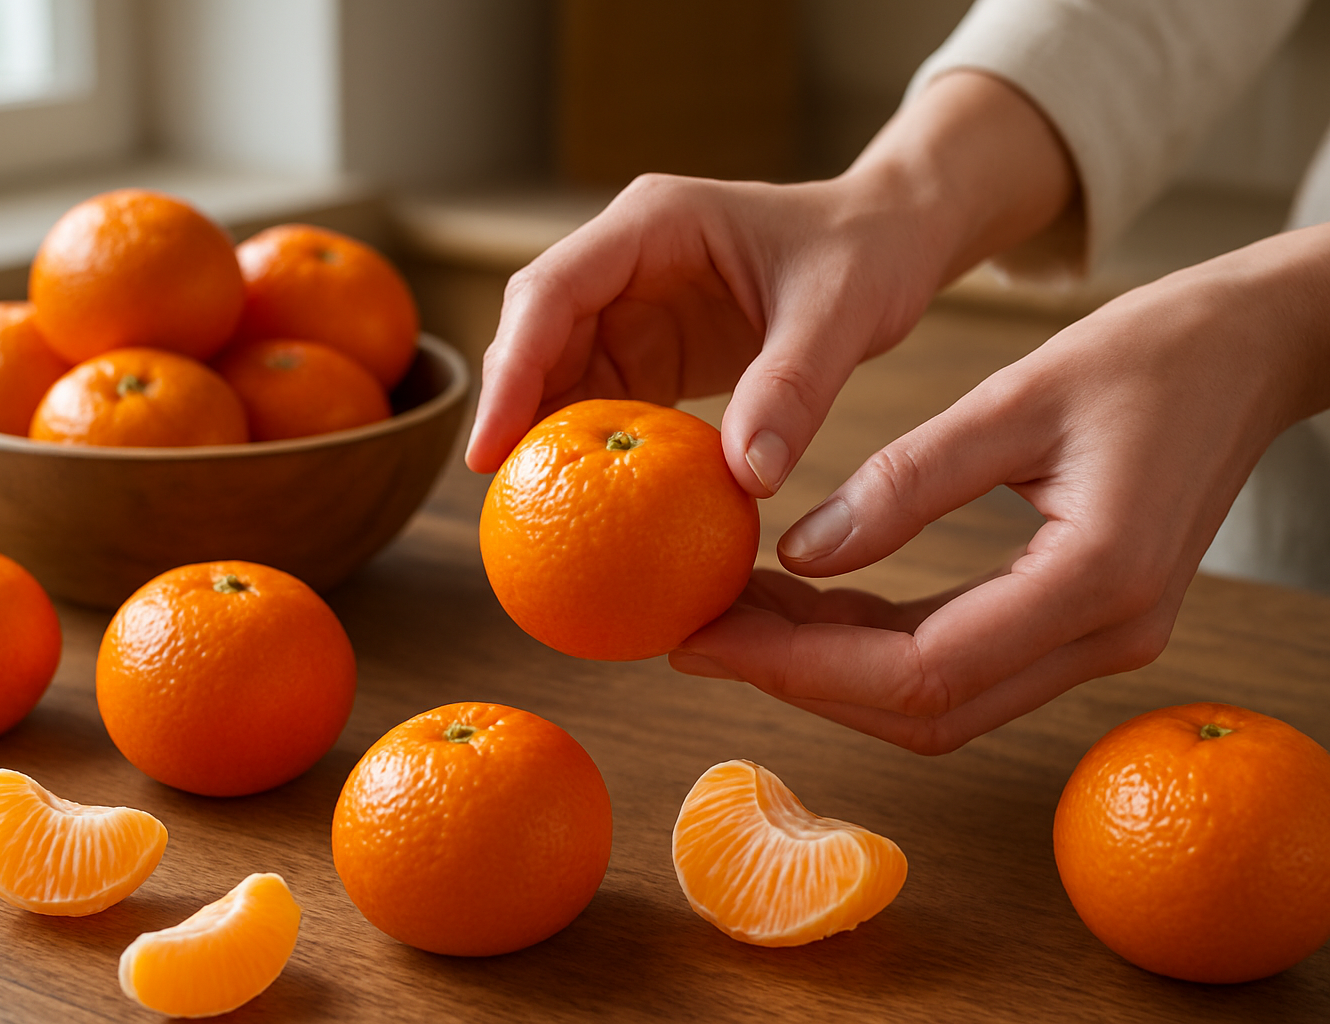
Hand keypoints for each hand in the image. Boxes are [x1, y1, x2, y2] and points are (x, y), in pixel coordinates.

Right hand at [465, 71, 1076, 496]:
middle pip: (536, 334)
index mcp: (651, 224)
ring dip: (547, 438)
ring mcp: (633, 305)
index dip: (511, 368)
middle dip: (513, 412)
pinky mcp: (651, 348)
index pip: (550, 291)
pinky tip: (595, 509)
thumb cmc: (867, 252)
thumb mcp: (839, 312)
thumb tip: (749, 481)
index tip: (491, 448)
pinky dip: (595, 452)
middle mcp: (626, 260)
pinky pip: (604, 402)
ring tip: (534, 516)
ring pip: (559, 373)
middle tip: (503, 500)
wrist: (891, 239)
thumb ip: (793, 387)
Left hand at [671, 226, 1329, 752]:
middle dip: (800, 681)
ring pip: (940, 703)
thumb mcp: (1015, 394)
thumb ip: (906, 480)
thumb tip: (798, 555)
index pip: (921, 670)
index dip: (801, 666)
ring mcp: (1101, 642)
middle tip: (699, 633)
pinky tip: (809, 606)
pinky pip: (963, 665)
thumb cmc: (1151, 353)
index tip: (707, 633)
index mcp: (1097, 579)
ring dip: (832, 672)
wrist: (1253, 352)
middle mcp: (1107, 638)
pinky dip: (877, 649)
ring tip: (737, 617)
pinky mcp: (1083, 625)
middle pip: (925, 710)